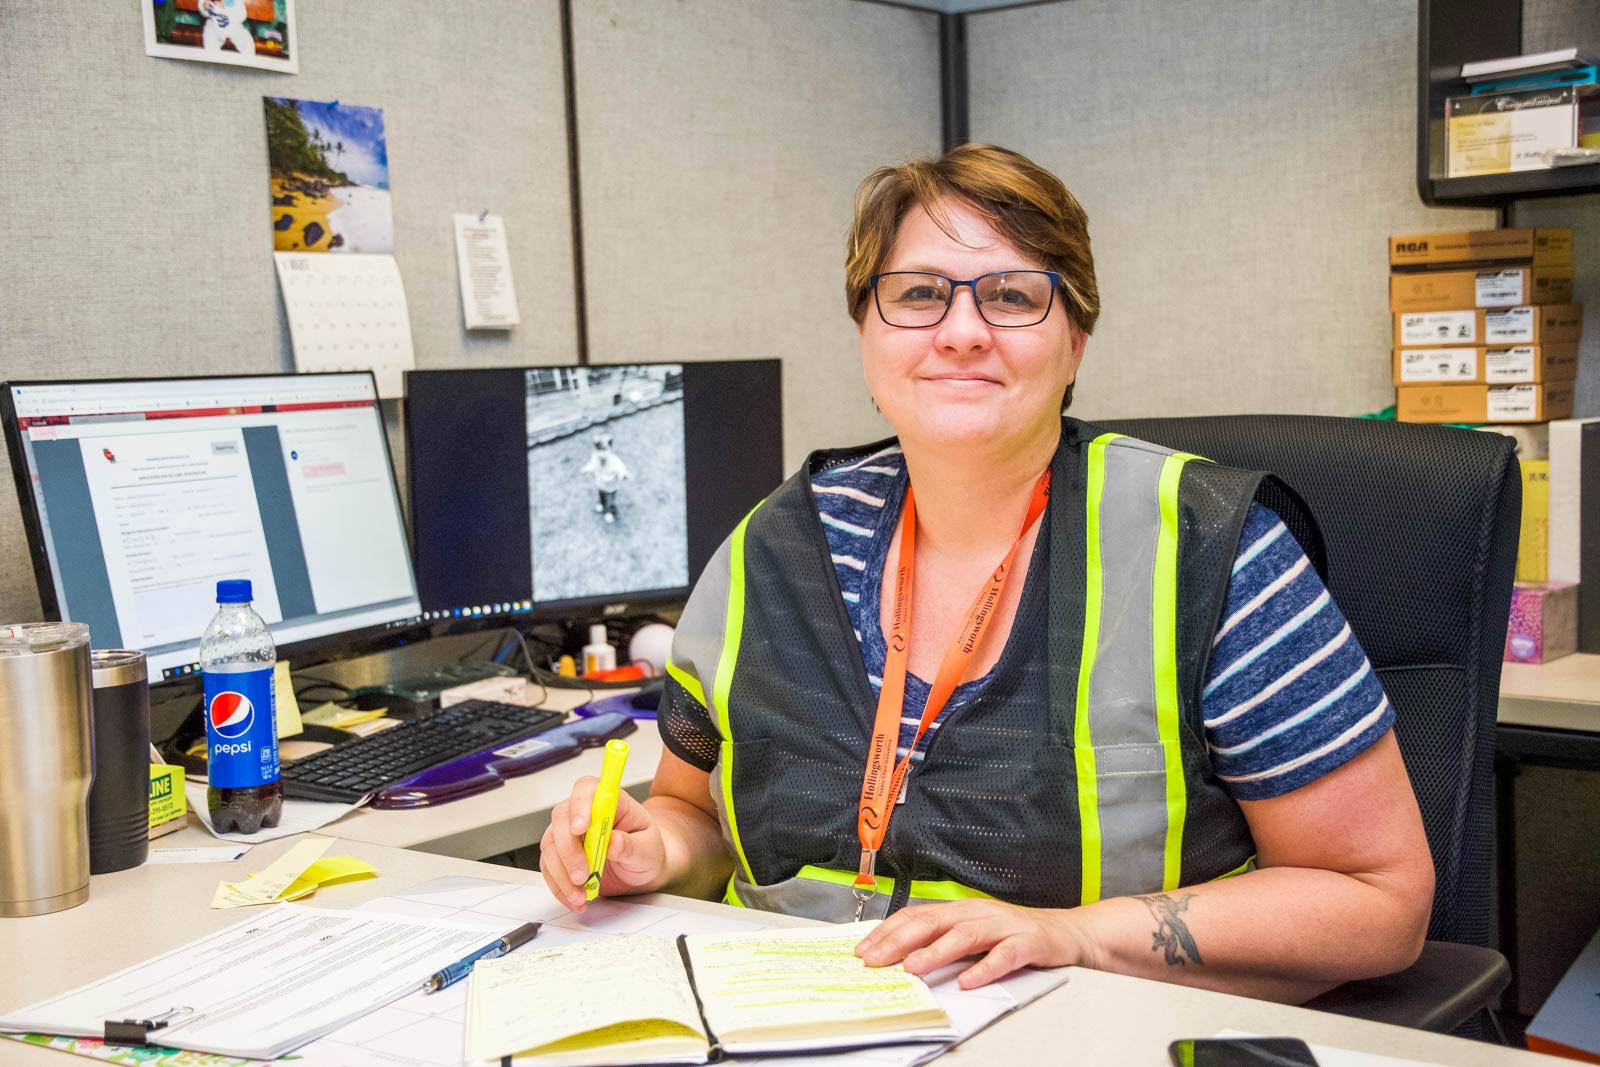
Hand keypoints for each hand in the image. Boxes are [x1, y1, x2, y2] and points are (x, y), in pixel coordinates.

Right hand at [539, 777, 666, 910]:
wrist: (640, 867)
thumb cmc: (646, 849)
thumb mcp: (648, 849)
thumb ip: (631, 845)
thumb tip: (613, 842)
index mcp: (608, 800)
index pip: (587, 789)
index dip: (580, 805)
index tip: (580, 828)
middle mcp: (583, 812)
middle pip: (561, 818)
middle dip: (568, 850)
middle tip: (582, 875)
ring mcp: (568, 832)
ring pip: (550, 845)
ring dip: (561, 874)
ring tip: (581, 895)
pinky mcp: (560, 854)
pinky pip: (549, 867)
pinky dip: (559, 886)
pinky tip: (574, 899)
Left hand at [854, 899, 1092, 988]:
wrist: (1066, 932)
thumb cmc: (1014, 934)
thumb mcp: (973, 932)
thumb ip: (943, 939)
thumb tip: (899, 955)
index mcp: (960, 909)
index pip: (916, 915)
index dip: (888, 930)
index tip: (863, 948)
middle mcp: (977, 912)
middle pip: (933, 922)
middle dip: (899, 941)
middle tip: (875, 960)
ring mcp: (1002, 926)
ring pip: (964, 936)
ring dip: (935, 952)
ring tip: (913, 967)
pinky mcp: (1026, 943)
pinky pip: (1003, 956)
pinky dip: (985, 969)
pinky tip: (968, 981)